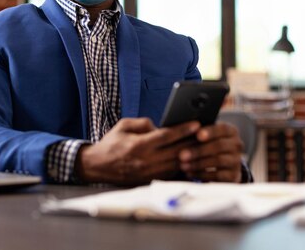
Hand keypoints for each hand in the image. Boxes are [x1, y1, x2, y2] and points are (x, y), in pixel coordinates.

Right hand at [75, 118, 199, 184]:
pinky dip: (183, 169)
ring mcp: (149, 174)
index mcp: (139, 145)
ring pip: (177, 165)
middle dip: (192, 142)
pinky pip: (172, 176)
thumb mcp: (124, 126)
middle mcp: (146, 161)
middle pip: (176, 151)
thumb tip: (160, 126)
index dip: (183, 130)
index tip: (197, 123)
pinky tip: (192, 161)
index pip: (166, 136)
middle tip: (206, 134)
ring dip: (191, 156)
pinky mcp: (150, 182)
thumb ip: (143, 123)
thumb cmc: (111, 143)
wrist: (97, 166)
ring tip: (202, 147)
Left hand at [178, 122, 242, 182]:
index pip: (223, 129)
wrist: (223, 165)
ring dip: (198, 163)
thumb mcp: (208, 136)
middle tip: (181, 155)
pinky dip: (202, 174)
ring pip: (218, 160)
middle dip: (198, 150)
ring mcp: (236, 161)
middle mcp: (237, 145)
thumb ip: (199, 132)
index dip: (210, 131)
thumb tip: (184, 130)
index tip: (198, 135)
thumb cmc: (208, 144)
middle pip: (219, 146)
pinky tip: (190, 173)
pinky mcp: (233, 175)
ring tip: (183, 165)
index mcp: (231, 131)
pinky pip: (218, 175)